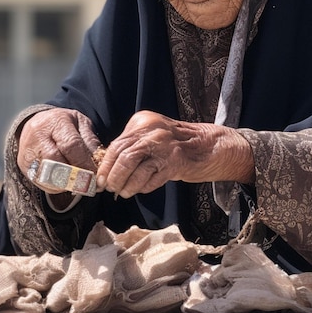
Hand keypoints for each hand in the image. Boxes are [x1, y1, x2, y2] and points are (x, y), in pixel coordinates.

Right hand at [17, 108, 100, 194]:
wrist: (40, 122)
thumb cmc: (64, 124)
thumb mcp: (81, 123)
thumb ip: (90, 141)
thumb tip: (99, 163)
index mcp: (56, 121)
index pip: (70, 145)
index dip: (84, 163)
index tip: (96, 175)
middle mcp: (38, 135)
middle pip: (56, 162)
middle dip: (75, 177)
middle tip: (89, 184)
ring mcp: (28, 151)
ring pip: (46, 175)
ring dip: (66, 184)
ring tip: (79, 184)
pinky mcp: (23, 165)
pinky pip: (41, 183)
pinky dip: (56, 187)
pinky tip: (66, 183)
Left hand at [96, 110, 254, 198]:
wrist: (210, 146)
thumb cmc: (177, 144)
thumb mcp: (153, 136)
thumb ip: (133, 145)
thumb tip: (108, 167)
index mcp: (144, 121)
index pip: (116, 144)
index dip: (106, 164)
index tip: (101, 179)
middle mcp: (153, 129)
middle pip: (122, 155)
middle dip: (112, 176)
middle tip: (110, 188)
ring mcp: (164, 144)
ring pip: (133, 166)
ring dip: (125, 184)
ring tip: (124, 192)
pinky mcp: (175, 161)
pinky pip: (151, 178)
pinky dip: (143, 187)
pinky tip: (141, 189)